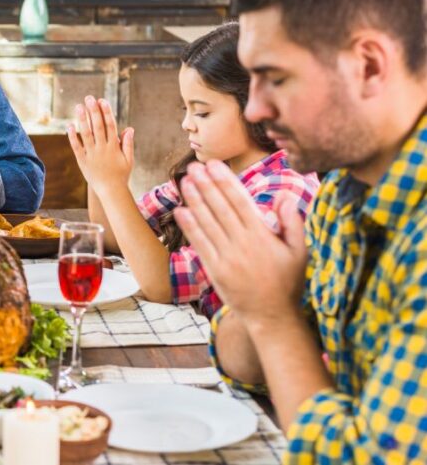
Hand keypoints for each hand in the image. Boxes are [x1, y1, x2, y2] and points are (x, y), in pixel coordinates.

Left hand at [67, 96, 133, 193]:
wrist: (111, 191)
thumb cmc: (121, 175)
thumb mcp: (129, 159)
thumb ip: (128, 143)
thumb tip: (129, 128)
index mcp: (114, 147)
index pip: (110, 126)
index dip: (106, 112)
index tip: (102, 101)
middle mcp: (102, 149)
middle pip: (98, 127)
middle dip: (93, 111)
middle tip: (89, 98)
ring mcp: (92, 155)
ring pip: (86, 134)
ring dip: (82, 119)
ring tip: (78, 106)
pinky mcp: (83, 161)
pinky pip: (77, 147)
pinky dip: (73, 137)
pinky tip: (69, 126)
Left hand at [174, 160, 307, 326]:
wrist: (272, 316)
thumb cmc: (288, 281)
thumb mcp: (299, 251)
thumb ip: (292, 221)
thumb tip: (284, 195)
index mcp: (262, 236)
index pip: (240, 201)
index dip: (224, 181)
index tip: (214, 165)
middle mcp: (242, 244)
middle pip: (220, 208)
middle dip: (205, 185)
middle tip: (193, 166)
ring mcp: (226, 258)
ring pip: (207, 223)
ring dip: (194, 200)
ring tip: (184, 181)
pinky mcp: (215, 270)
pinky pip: (200, 244)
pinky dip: (190, 227)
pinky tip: (181, 210)